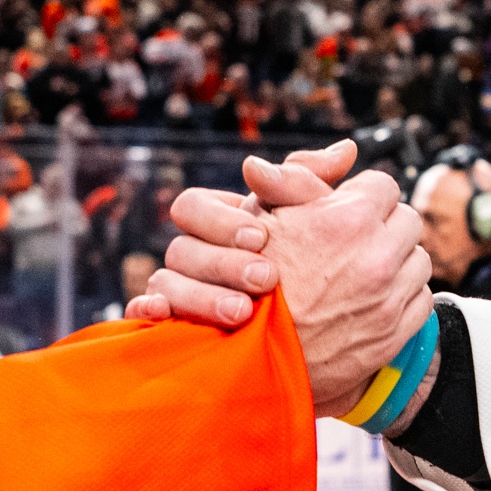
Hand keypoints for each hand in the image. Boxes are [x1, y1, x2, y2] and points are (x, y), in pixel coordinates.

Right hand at [128, 140, 360, 326]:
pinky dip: (149, 313)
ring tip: (245, 311)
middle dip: (222, 261)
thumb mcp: (314, 223)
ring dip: (202, 296)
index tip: (262, 235)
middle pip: (180, 247)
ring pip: (164, 284)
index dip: (221, 219)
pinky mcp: (173, 330)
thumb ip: (320, 186)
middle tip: (266, 277)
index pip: (193, 206)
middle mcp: (193, 256)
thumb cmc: (306, 265)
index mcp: (217, 225)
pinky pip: (144, 318)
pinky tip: (164, 318)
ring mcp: (179, 294)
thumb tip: (347, 151)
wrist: (303, 339)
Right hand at [157, 148, 433, 416]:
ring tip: (363, 272)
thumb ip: (302, 176)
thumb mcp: (263, 217)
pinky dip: (402, 298)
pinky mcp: (395, 333)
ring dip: (396, 262)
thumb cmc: (249, 281)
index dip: (362, 197)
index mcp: (349, 218)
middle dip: (385, 227)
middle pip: (408, 220)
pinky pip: (421, 300)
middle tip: (356, 241)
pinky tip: (372, 301)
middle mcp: (377, 256)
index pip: (383, 186)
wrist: (250, 359)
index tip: (346, 211)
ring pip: (418, 261)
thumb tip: (347, 149)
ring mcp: (389, 298)